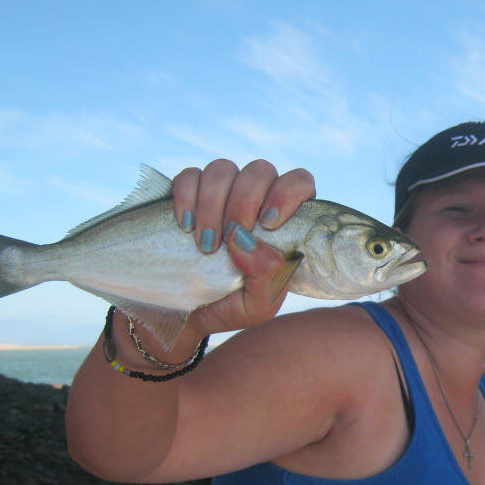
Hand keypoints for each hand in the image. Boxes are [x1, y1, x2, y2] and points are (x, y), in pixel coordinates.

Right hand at [172, 158, 315, 337]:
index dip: (287, 193)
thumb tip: (247, 241)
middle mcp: (256, 198)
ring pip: (223, 169)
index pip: (299, 182)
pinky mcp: (188, 193)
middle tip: (230, 237)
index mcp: (284, 221)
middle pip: (260, 170)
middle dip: (244, 201)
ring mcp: (222, 192)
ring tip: (206, 244)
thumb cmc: (232, 306)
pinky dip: (186, 197)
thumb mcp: (258, 306)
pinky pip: (189, 176)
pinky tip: (185, 226)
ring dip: (213, 204)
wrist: (186, 315)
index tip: (268, 224)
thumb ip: (267, 279)